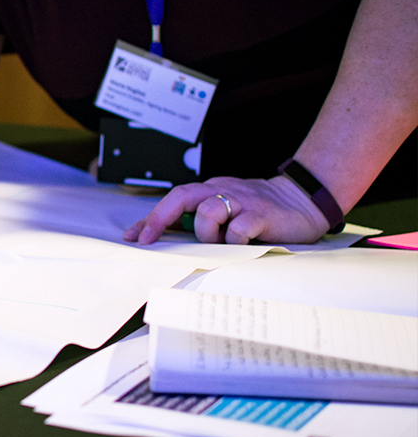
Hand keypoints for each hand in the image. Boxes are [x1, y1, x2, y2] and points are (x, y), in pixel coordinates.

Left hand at [124, 175, 330, 244]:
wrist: (303, 200)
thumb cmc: (258, 210)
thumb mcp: (224, 211)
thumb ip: (198, 220)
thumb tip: (163, 237)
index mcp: (209, 191)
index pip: (172, 199)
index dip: (151, 218)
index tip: (133, 236)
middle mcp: (222, 191)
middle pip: (181, 196)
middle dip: (159, 218)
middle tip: (148, 239)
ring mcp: (242, 201)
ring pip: (207, 211)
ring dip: (205, 232)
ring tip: (217, 242)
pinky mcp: (262, 215)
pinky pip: (238, 228)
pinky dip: (233, 240)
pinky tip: (239, 245)